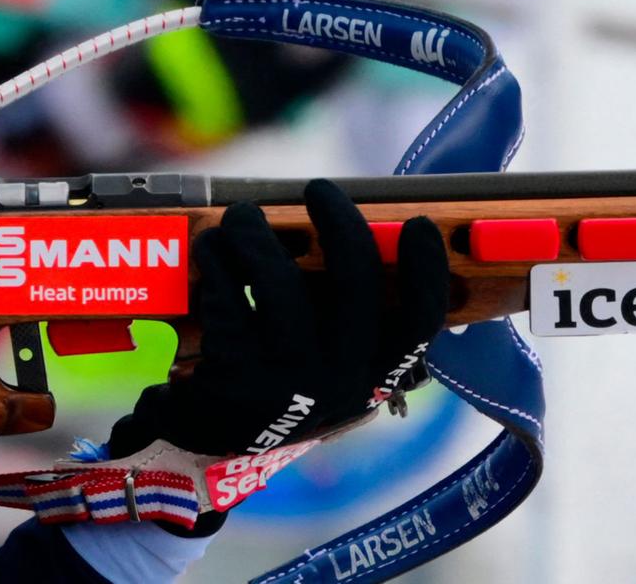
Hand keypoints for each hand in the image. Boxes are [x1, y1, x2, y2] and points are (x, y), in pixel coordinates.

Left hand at [109, 179, 448, 460]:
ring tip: (242, 216)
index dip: (426, 272)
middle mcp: (339, 381)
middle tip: (320, 188)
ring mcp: (288, 380)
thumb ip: (343, 319)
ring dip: (254, 234)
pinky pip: (227, 296)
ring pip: (278, 283)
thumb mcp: (324, 367)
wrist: (209, 447)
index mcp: (371, 377)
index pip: (417, 325)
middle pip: (355, 284)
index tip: (419, 225)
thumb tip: (350, 237)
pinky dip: (214, 262)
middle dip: (339, 222)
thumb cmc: (274, 388)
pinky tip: (209, 250)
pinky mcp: (236, 374)